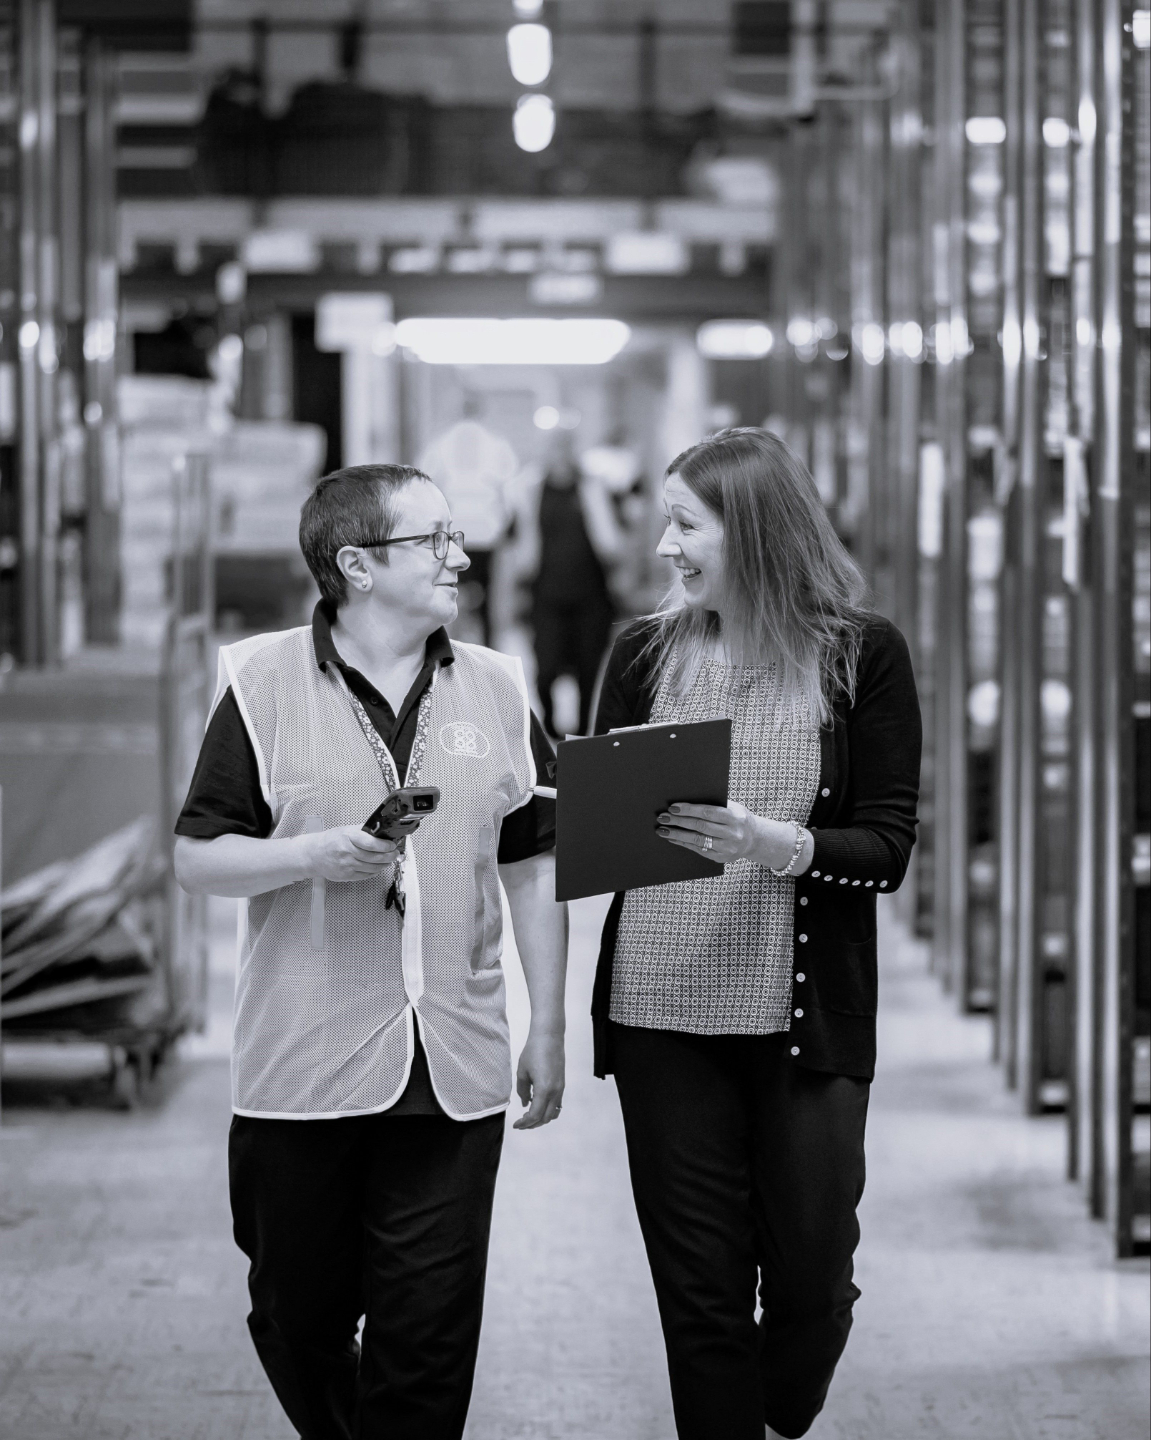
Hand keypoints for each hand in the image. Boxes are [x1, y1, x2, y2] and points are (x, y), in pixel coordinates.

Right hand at [301, 825, 400, 883]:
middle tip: (395, 853)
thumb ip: (363, 831)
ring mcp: (347, 866)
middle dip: (389, 856)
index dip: (384, 845)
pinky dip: (375, 871)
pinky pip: (366, 875)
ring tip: (389, 860)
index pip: (370, 843)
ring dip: (384, 864)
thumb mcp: (346, 830)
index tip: (392, 845)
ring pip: (372, 867)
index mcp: (348, 837)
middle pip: (374, 857)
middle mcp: (347, 852)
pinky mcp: (346, 876)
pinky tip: (378, 867)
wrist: (314, 855)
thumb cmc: (332, 840)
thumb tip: (382, 832)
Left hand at [513, 1030, 564, 1128]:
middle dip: (532, 1124)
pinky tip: (538, 1106)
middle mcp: (555, 1092)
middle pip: (545, 1118)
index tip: (516, 1125)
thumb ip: (523, 1091)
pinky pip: (557, 1104)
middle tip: (521, 1123)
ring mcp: (560, 1089)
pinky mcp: (562, 1085)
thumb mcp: (522, 1072)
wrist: (549, 1037)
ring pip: (554, 1113)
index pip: (535, 1115)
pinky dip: (548, 1111)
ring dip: (542, 1119)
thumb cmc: (533, 1052)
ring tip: (529, 1117)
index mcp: (544, 1090)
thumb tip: (525, 1104)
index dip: (525, 1124)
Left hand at [656, 800, 795, 867]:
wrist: (753, 839)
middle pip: (700, 827)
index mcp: (735, 817)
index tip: (673, 808)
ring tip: (662, 830)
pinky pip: (699, 850)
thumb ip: (714, 804)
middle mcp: (732, 833)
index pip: (708, 812)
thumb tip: (686, 801)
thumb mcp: (733, 807)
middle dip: (679, 822)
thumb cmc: (738, 818)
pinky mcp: (721, 858)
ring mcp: (727, 848)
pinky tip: (673, 838)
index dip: (688, 810)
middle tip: (662, 818)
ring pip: (697, 840)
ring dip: (677, 835)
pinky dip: (684, 843)